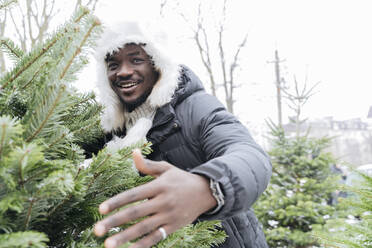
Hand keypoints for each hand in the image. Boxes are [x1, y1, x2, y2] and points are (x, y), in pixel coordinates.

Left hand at [94, 149, 216, 247]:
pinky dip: (143, 245)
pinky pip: (157, 237)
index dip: (117, 202)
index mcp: (159, 186)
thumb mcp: (166, 169)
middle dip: (115, 222)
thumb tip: (133, 152)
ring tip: (108, 245)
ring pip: (144, 228)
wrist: (207, 192)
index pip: (134, 194)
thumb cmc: (181, 179)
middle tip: (96, 230)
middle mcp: (163, 201)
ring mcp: (169, 216)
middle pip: (136, 213)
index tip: (101, 209)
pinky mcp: (174, 227)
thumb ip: (148, 165)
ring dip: (125, 237)